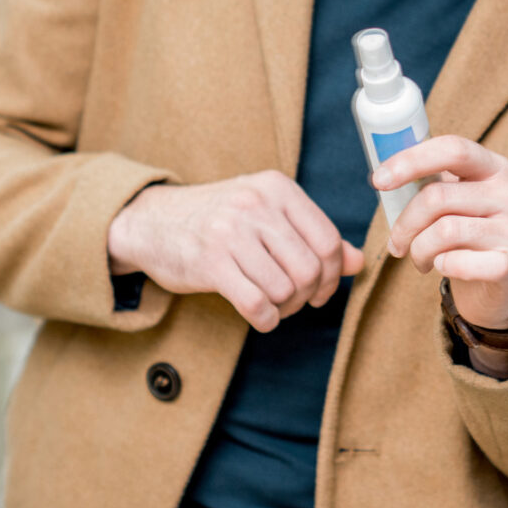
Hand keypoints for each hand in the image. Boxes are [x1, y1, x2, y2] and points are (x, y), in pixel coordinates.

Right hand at [106, 171, 364, 331]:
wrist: (152, 221)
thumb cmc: (219, 220)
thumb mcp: (267, 215)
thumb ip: (313, 235)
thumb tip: (356, 263)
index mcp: (277, 188)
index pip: (328, 239)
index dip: (332, 274)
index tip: (321, 290)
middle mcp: (256, 205)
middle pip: (310, 267)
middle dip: (309, 295)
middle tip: (297, 303)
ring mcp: (231, 232)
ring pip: (285, 287)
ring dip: (286, 308)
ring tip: (275, 305)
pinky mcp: (209, 262)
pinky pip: (256, 303)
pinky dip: (266, 319)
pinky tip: (261, 317)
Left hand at [380, 136, 507, 331]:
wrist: (499, 285)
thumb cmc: (466, 236)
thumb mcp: (454, 202)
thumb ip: (430, 183)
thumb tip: (383, 174)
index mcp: (495, 168)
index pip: (453, 149)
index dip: (411, 160)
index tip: (379, 180)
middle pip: (438, 196)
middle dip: (405, 223)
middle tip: (396, 244)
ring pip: (445, 231)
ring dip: (419, 250)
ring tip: (420, 260)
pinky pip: (462, 263)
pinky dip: (443, 266)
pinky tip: (442, 267)